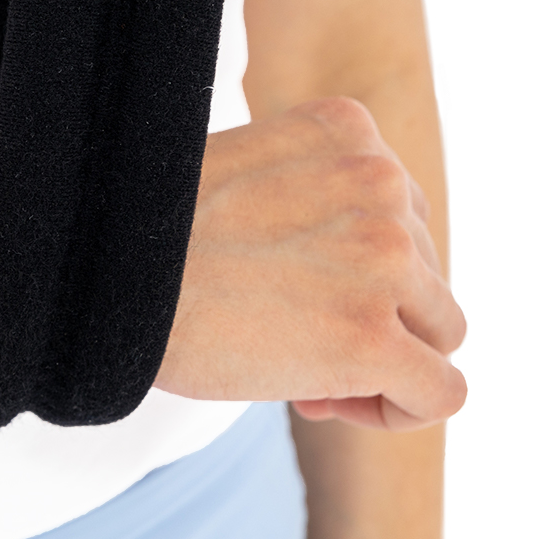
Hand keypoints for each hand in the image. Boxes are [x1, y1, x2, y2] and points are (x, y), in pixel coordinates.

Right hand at [155, 97, 466, 430]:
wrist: (97, 268)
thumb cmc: (147, 232)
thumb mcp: (244, 171)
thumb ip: (310, 195)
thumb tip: (349, 282)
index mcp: (347, 129)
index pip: (399, 210)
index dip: (355, 267)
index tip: (296, 292)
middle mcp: (380, 181)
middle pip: (422, 269)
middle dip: (369, 313)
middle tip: (293, 342)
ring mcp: (383, 258)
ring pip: (441, 327)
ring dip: (386, 359)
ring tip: (312, 378)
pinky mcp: (372, 337)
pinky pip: (442, 391)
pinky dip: (402, 408)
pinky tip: (334, 404)